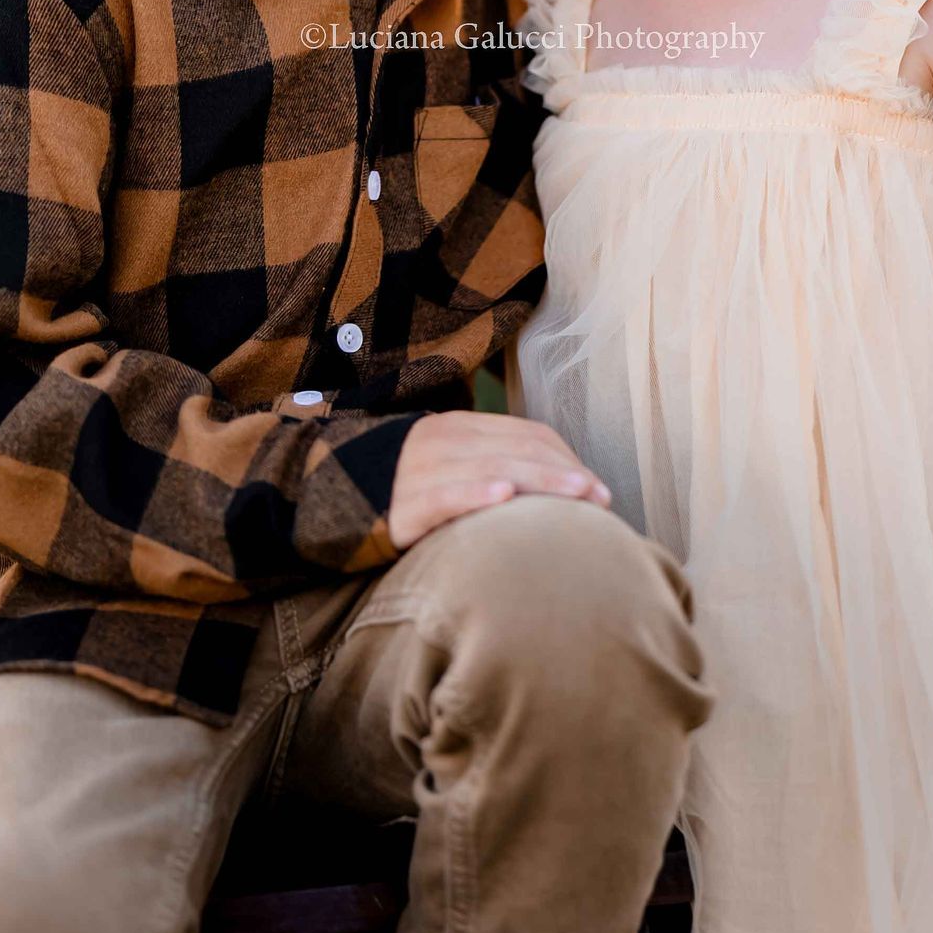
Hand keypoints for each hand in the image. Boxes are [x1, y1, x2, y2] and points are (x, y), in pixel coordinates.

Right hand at [388, 411, 610, 548]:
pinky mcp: (400, 505)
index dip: (567, 459)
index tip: (599, 490)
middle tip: (599, 499)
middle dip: (563, 473)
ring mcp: (420, 470)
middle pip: (516, 450)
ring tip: (574, 497)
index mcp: (462, 427)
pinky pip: (442, 495)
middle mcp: (444, 441)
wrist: (334, 495)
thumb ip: (497, 463)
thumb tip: (562, 486)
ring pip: (488, 469)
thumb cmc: (411, 488)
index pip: (527, 434)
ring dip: (537, 482)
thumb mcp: (453, 464)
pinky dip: (473, 494)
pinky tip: (502, 498)